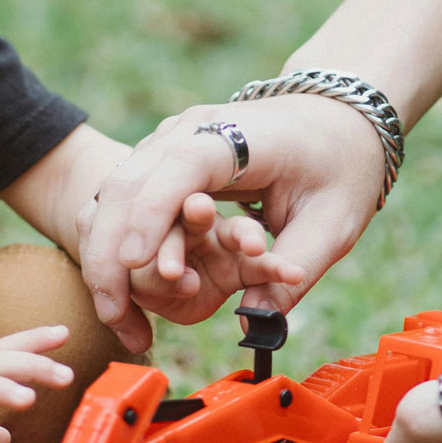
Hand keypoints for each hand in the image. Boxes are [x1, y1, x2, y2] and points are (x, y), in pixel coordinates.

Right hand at [81, 95, 386, 350]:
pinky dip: (112, 242)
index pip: (182, 167)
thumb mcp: (333, 224)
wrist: (335, 119)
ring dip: (103, 251)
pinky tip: (117, 291)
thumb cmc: (338, 167)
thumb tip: (255, 323)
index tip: (135, 264)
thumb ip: (294, 272)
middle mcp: (193, 130)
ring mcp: (172, 140)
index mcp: (240, 135)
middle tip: (114, 314)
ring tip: (114, 313)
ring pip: (114, 190)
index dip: (154, 213)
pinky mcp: (163, 158)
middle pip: (129, 179)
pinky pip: (123, 197)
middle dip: (111, 249)